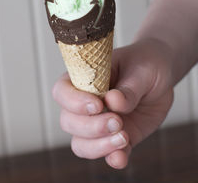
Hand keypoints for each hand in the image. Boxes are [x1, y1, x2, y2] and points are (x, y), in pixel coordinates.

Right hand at [52, 38, 173, 168]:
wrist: (161, 78)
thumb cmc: (145, 65)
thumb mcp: (140, 70)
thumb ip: (128, 88)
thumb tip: (113, 101)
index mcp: (85, 79)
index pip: (62, 92)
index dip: (73, 102)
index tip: (97, 104)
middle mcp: (86, 103)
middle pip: (69, 122)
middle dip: (90, 127)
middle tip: (117, 120)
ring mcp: (100, 122)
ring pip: (81, 144)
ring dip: (98, 146)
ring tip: (124, 137)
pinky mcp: (116, 138)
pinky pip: (108, 155)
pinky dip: (113, 159)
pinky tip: (122, 156)